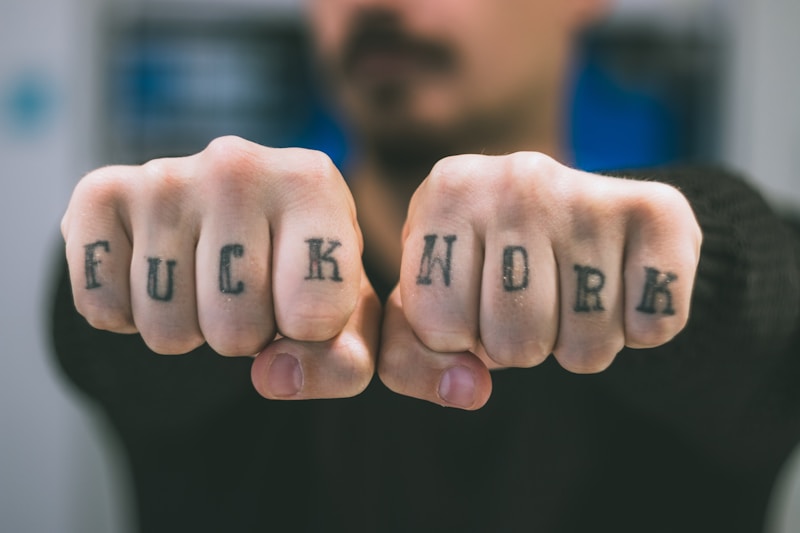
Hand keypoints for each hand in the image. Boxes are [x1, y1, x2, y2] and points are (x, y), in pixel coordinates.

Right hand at [61, 136, 378, 398]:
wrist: (233, 221)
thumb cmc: (300, 273)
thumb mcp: (346, 319)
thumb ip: (343, 363)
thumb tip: (273, 376)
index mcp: (312, 184)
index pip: (314, 314)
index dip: (309, 335)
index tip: (307, 302)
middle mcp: (239, 165)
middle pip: (235, 332)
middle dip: (243, 336)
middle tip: (248, 292)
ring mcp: (166, 177)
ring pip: (166, 330)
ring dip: (186, 330)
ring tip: (203, 281)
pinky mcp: (101, 192)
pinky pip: (102, 306)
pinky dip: (124, 317)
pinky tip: (151, 276)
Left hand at [378, 152, 701, 408]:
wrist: (567, 213)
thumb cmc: (482, 267)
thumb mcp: (425, 304)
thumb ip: (410, 359)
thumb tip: (470, 390)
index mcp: (447, 194)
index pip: (439, 327)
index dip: (457, 336)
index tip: (471, 297)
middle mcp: (517, 180)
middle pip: (516, 343)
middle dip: (519, 345)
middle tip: (527, 300)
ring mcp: (588, 193)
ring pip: (586, 347)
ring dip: (578, 343)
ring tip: (570, 293)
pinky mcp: (660, 210)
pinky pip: (655, 326)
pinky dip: (639, 330)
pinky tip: (619, 288)